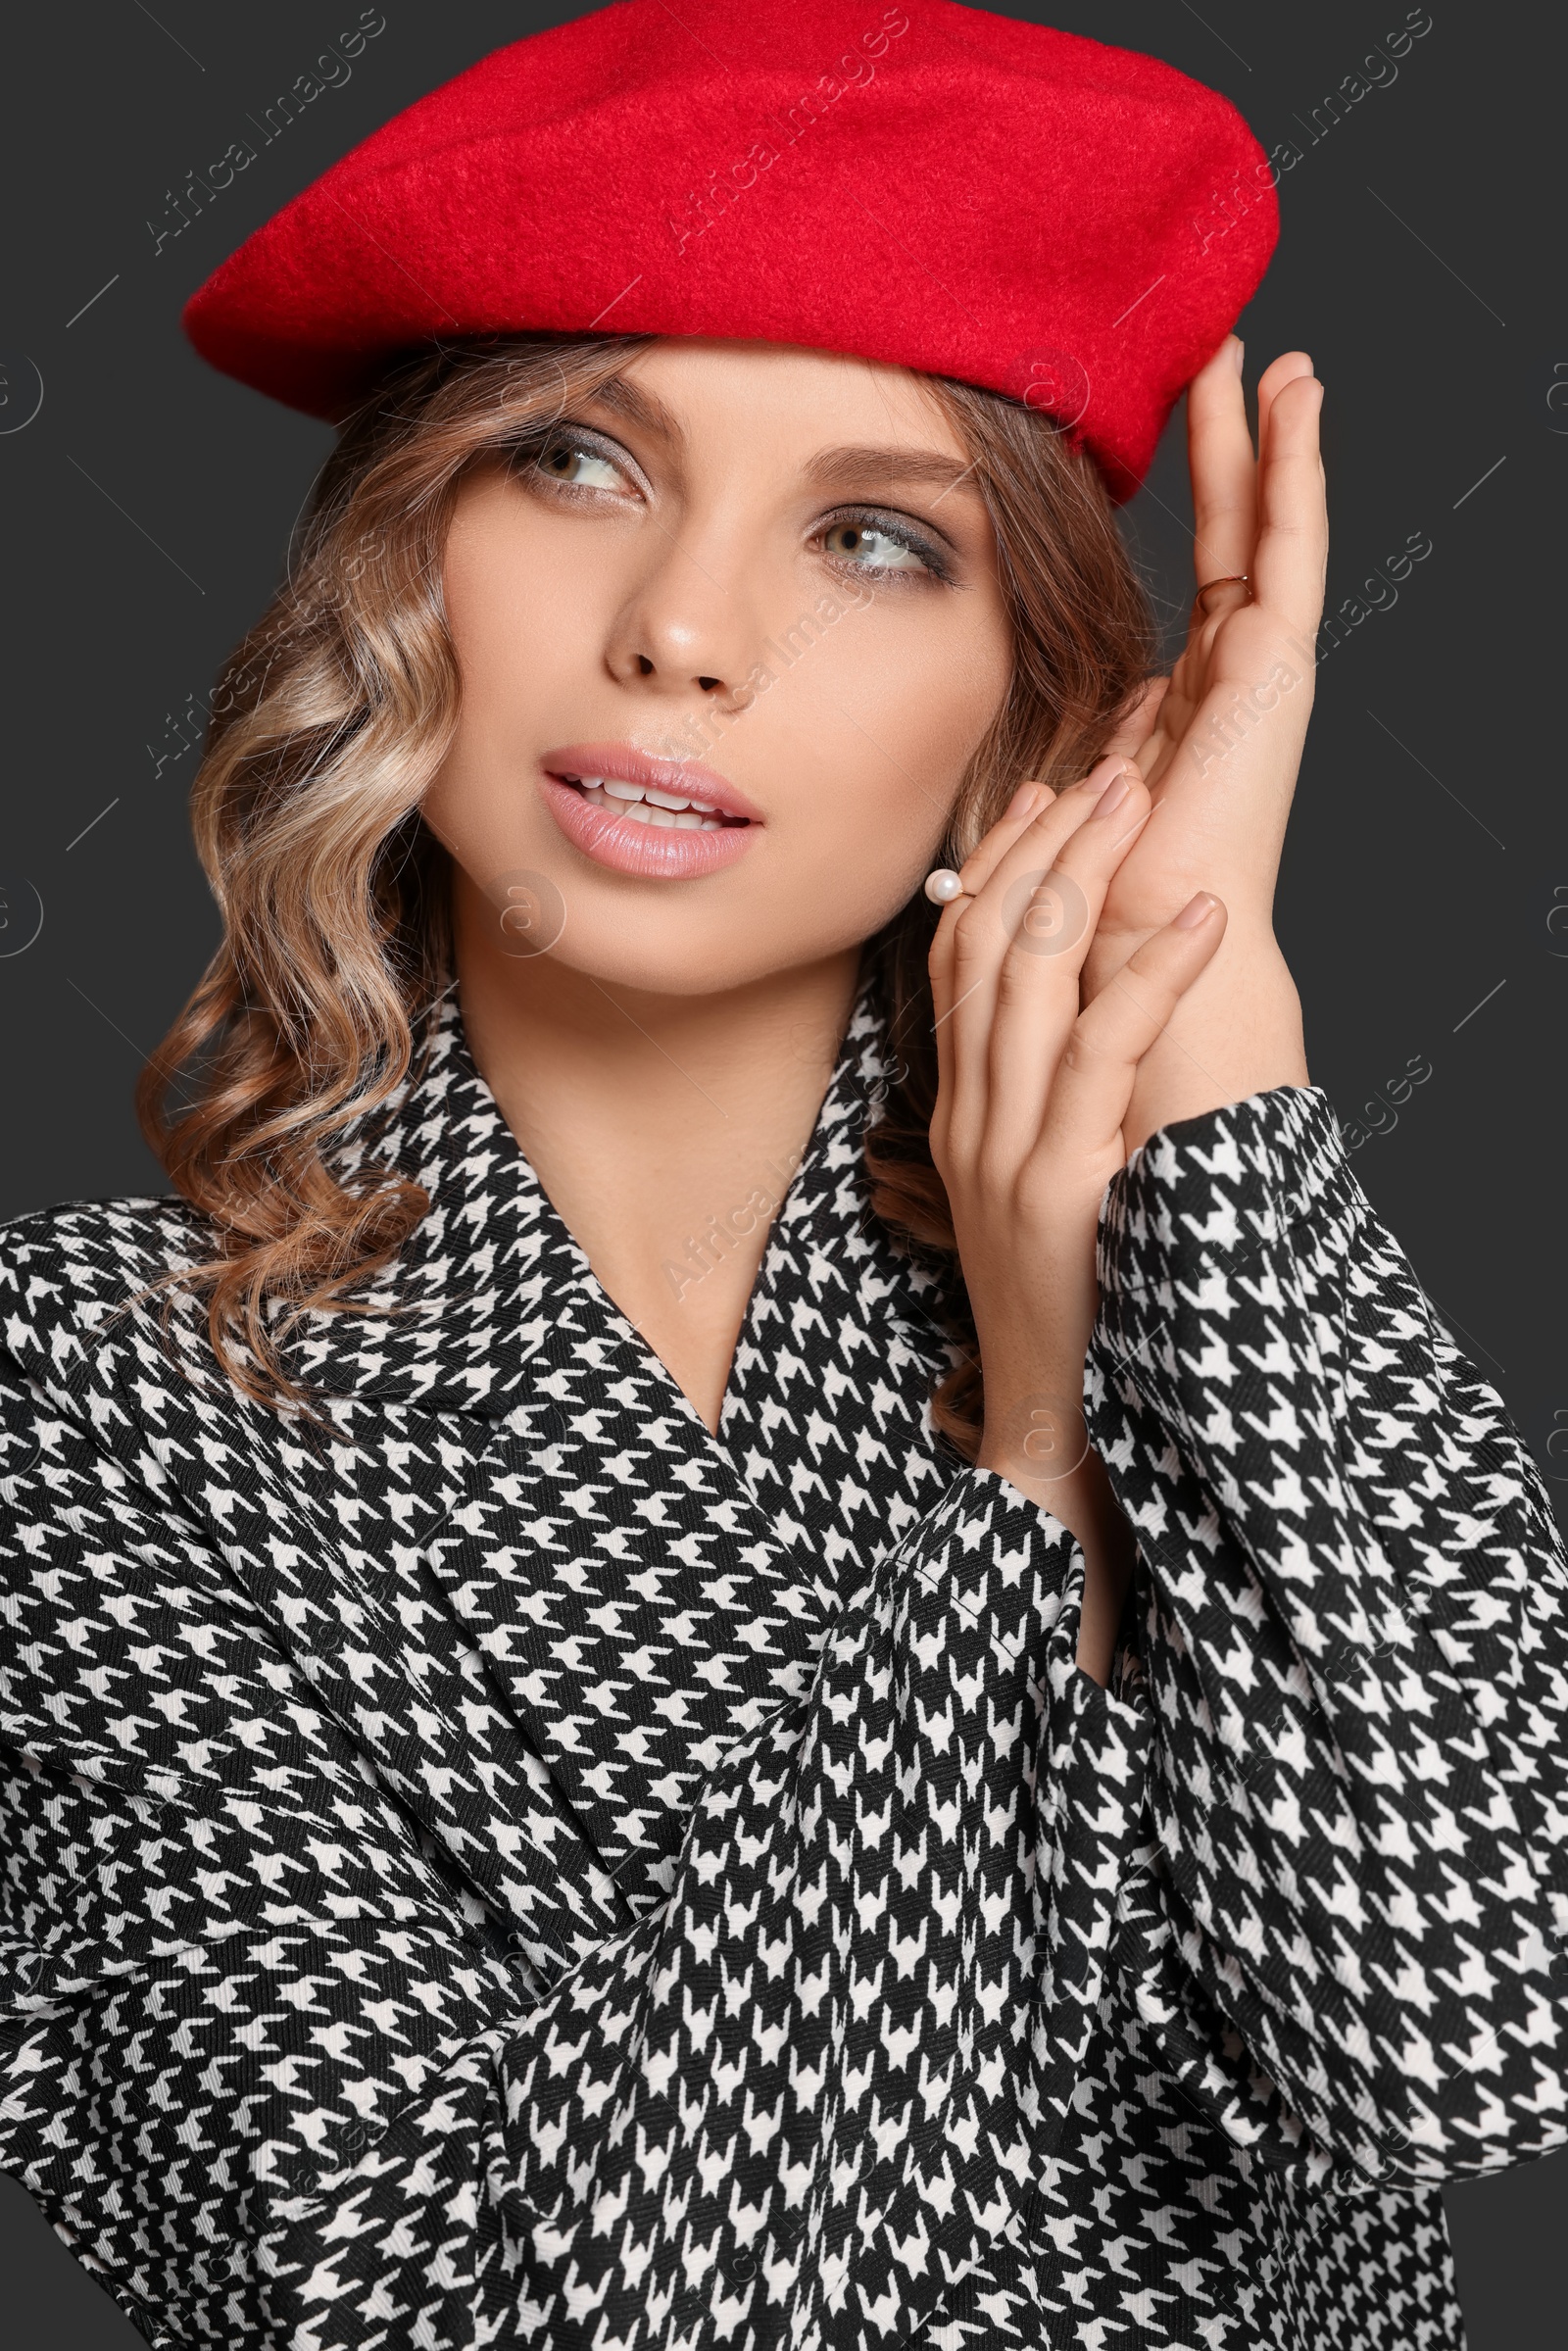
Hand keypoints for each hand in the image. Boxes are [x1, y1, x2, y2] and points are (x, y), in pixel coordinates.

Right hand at [927, 757, 1227, 1680]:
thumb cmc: (1062, 1288)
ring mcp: (1004, 1145)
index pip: (959, 953)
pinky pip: (1103, 1052)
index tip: (1053, 792)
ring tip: (1146, 796)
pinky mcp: (1057, 1183)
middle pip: (987, 940)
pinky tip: (1200, 917)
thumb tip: (1059, 1013)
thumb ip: (1025, 1095)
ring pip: (1028, 976)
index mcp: (959, 1103)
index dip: (1003, 862)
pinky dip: (1152, 973)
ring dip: (1089, 873)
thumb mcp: (1024, 1178)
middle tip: (1112, 761)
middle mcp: (967, 1111)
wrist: (1052, 1408)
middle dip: (1048, 839)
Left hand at [1083, 337, 1327, 1152]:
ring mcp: (1264, 671)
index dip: (1193, 496)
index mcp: (1192, 701)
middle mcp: (1236, 680)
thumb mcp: (1064, 790)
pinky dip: (1297, 467)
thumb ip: (1075, 743)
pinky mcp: (1279, 668)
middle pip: (1239, 533)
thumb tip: (1079, 719)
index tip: (1173, 422)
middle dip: (1230, 444)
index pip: (1200, 572)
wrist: (1120, 950)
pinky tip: (1294, 396)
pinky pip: (1294, 545)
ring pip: (1275, 526)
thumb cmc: (1083, 897)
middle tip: (1219, 352)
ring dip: (1273, 437)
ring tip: (1271, 351)